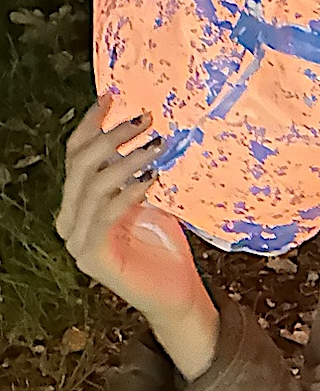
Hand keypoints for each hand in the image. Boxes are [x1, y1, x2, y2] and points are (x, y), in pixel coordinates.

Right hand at [56, 100, 205, 321]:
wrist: (176, 294)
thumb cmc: (165, 246)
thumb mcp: (152, 200)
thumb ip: (140, 172)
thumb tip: (151, 131)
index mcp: (80, 202)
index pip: (76, 154)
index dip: (91, 123)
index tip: (113, 96)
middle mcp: (71, 218)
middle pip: (80, 164)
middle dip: (112, 136)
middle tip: (146, 119)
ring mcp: (78, 239)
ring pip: (93, 185)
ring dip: (126, 159)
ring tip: (157, 145)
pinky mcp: (93, 256)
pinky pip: (105, 213)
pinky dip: (128, 191)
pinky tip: (151, 178)